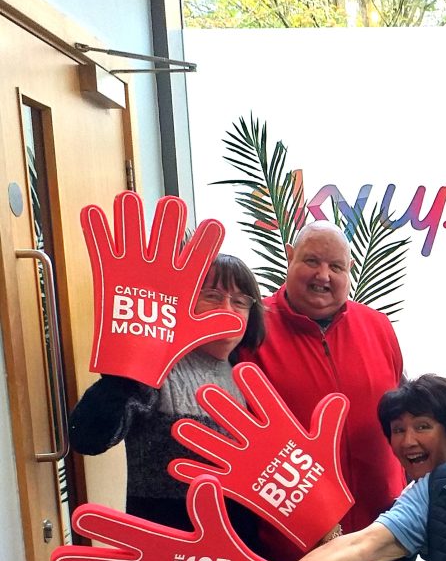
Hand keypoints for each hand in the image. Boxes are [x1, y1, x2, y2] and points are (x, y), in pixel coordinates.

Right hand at [81, 190, 243, 387]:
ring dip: (129, 217)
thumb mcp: (195, 333)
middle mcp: (160, 267)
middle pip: (165, 236)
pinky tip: (93, 213)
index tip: (216, 226)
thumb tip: (236, 321)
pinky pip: (101, 247)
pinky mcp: (110, 272)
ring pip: (132, 233)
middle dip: (168, 221)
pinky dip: (96, 231)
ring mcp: (135, 267)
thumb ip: (214, 324)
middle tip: (173, 205)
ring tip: (129, 200)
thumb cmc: (169, 345)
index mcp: (184, 278)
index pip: (199, 255)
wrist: (138, 360)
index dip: (207, 241)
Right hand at [169, 362, 353, 549]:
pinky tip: (176, 466)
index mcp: (279, 425)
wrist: (316, 508)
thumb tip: (339, 399)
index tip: (242, 370)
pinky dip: (194, 472)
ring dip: (199, 437)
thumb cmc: (319, 472)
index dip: (254, 386)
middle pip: (235, 418)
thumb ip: (327, 423)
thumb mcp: (323, 445)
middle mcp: (257, 439)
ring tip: (181, 429)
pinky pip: (214, 474)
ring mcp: (245, 460)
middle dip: (221, 407)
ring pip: (217, 444)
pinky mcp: (238, 483)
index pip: (265, 400)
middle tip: (206, 392)